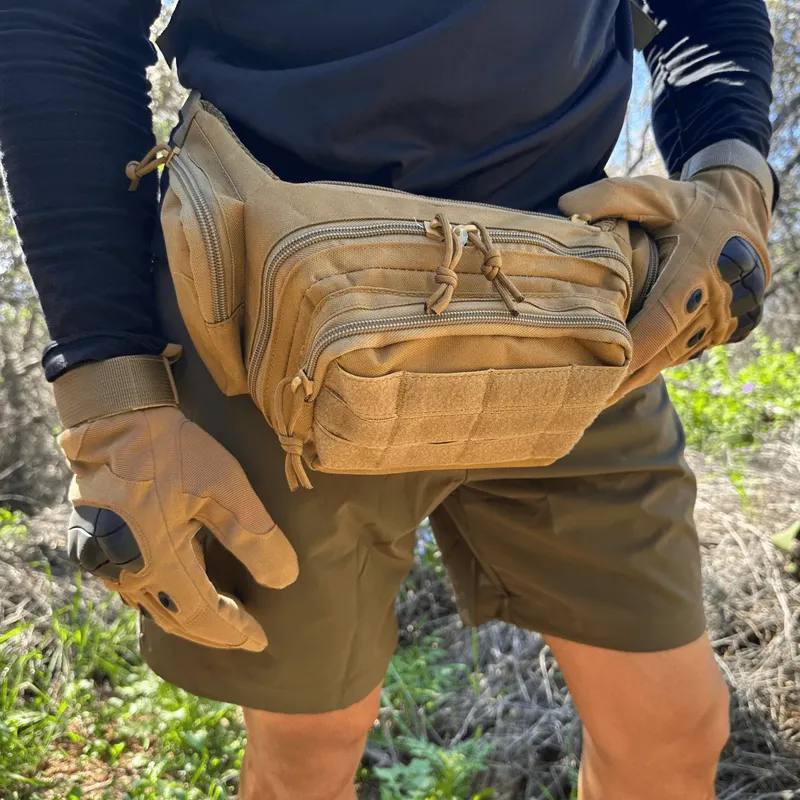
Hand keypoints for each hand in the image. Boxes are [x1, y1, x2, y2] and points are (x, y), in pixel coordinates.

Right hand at [55, 354, 297, 650]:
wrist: (115, 418)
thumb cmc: (173, 452)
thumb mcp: (225, 488)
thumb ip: (255, 537)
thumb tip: (284, 581)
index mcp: (157, 560)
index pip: (202, 614)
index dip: (233, 630)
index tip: (261, 639)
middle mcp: (123, 571)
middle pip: (173, 618)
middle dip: (212, 632)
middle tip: (243, 639)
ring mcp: (100, 559)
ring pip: (150, 605)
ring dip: (185, 617)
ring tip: (217, 620)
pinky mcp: (89, 543)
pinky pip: (130, 586)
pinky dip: (161, 597)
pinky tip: (177, 591)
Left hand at [559, 140, 772, 401]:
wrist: (744, 213)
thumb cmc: (688, 204)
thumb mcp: (653, 192)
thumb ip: (609, 196)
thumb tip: (565, 207)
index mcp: (697, 273)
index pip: (659, 323)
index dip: (629, 352)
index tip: (596, 373)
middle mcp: (714, 304)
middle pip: (661, 354)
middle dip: (623, 380)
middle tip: (582, 399)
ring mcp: (721, 322)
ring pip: (670, 359)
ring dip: (636, 378)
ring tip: (594, 395)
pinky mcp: (723, 331)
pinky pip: (681, 354)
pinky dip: (653, 364)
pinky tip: (621, 379)